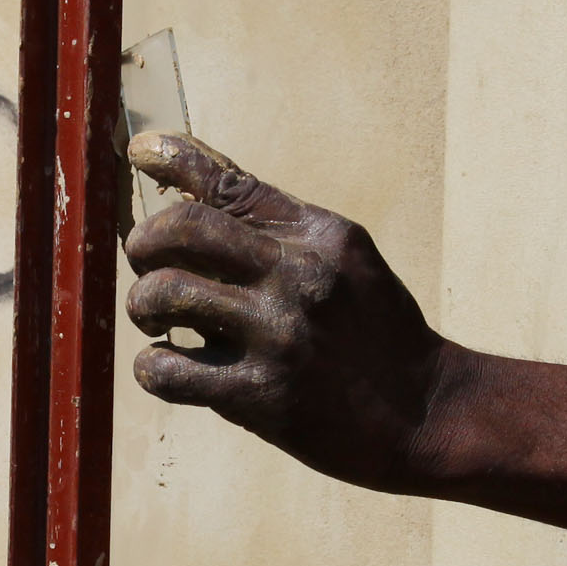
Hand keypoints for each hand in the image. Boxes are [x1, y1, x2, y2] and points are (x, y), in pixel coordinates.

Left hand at [120, 133, 566, 547]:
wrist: (427, 414)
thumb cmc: (376, 332)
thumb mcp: (345, 259)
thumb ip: (278, 225)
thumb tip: (193, 180)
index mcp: (319, 235)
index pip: (229, 182)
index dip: (172, 156)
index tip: (138, 151)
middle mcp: (299, 276)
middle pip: (180, 228)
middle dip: (143, 243)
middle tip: (147, 266)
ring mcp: (279, 336)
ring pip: (163, 294)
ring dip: (143, 307)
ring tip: (157, 321)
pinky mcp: (261, 397)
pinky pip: (167, 370)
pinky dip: (153, 367)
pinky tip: (171, 367)